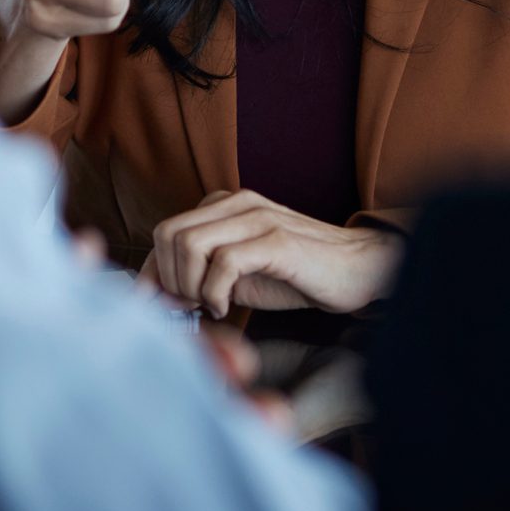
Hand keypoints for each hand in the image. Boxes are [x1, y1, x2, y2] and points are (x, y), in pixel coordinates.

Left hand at [139, 190, 403, 320]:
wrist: (358, 269)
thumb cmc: (296, 274)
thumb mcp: (238, 274)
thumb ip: (199, 275)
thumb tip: (155, 295)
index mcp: (224, 205)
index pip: (165, 233)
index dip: (151, 274)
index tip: (158, 306)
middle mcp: (236, 202)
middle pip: (167, 234)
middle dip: (168, 280)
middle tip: (190, 307)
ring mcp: (257, 218)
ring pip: (189, 244)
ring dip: (188, 286)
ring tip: (208, 306)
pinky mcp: (277, 240)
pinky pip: (224, 262)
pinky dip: (215, 293)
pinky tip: (228, 308)